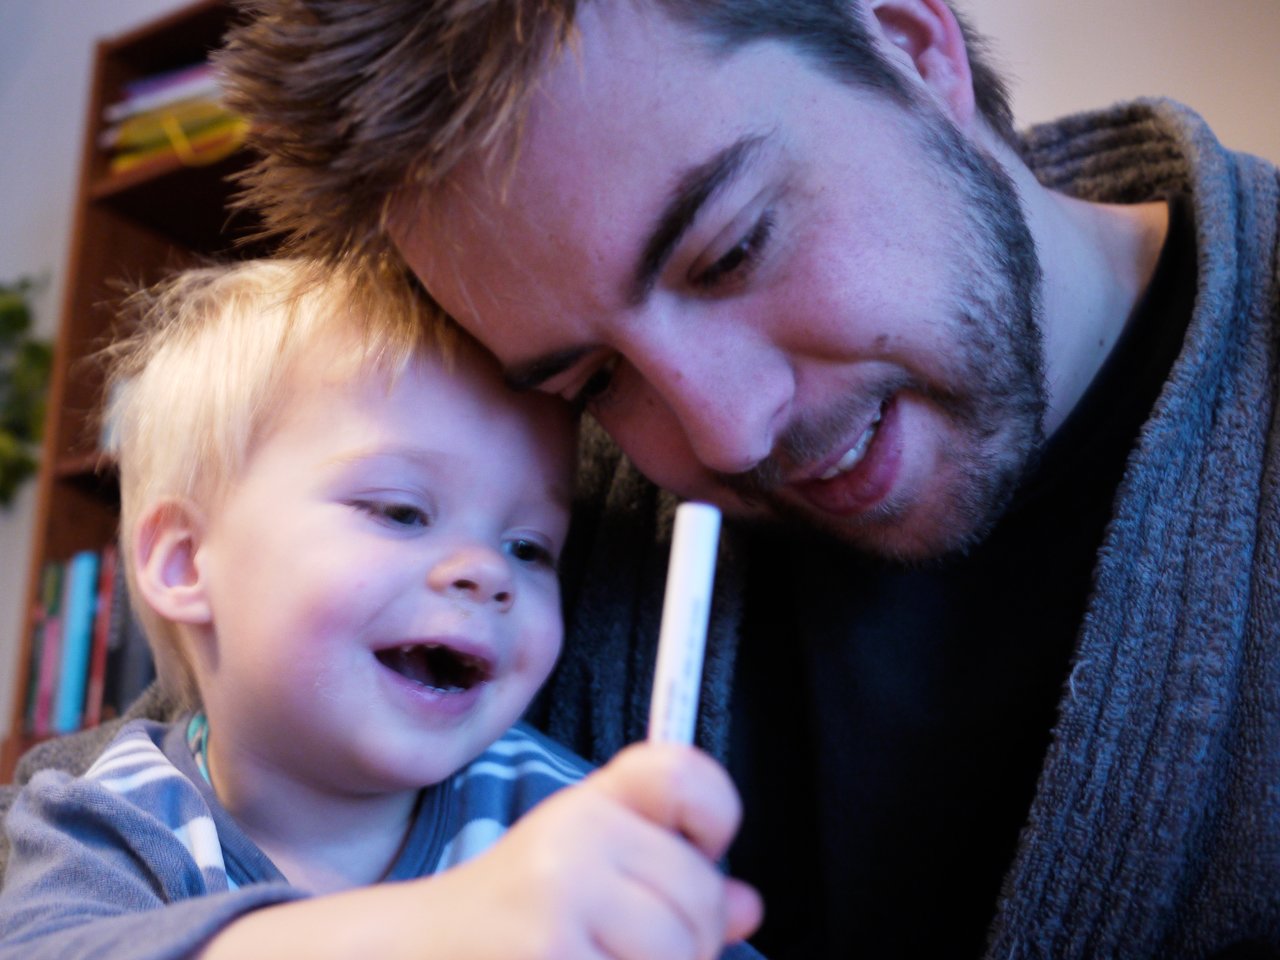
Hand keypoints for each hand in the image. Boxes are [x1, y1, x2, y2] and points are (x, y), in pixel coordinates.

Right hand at [420, 741, 762, 959]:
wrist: (414, 952)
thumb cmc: (511, 918)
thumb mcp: (585, 870)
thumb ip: (667, 875)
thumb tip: (747, 906)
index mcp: (590, 806)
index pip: (684, 775)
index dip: (715, 812)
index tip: (705, 846)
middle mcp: (576, 837)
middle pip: (700, 896)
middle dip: (691, 940)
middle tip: (636, 946)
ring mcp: (561, 898)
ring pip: (679, 951)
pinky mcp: (550, 953)